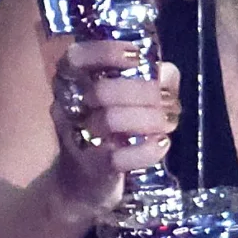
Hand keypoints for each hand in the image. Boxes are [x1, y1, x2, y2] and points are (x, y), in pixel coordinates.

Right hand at [47, 41, 180, 219]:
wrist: (85, 184)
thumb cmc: (110, 130)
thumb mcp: (126, 98)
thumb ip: (147, 79)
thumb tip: (165, 71)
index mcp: (72, 81)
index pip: (76, 57)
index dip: (106, 53)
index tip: (137, 56)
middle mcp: (68, 107)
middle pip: (101, 90)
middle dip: (143, 92)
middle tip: (168, 99)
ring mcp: (78, 139)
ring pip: (109, 120)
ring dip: (149, 118)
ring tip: (168, 122)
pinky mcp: (93, 169)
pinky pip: (118, 157)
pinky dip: (145, 150)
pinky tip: (161, 143)